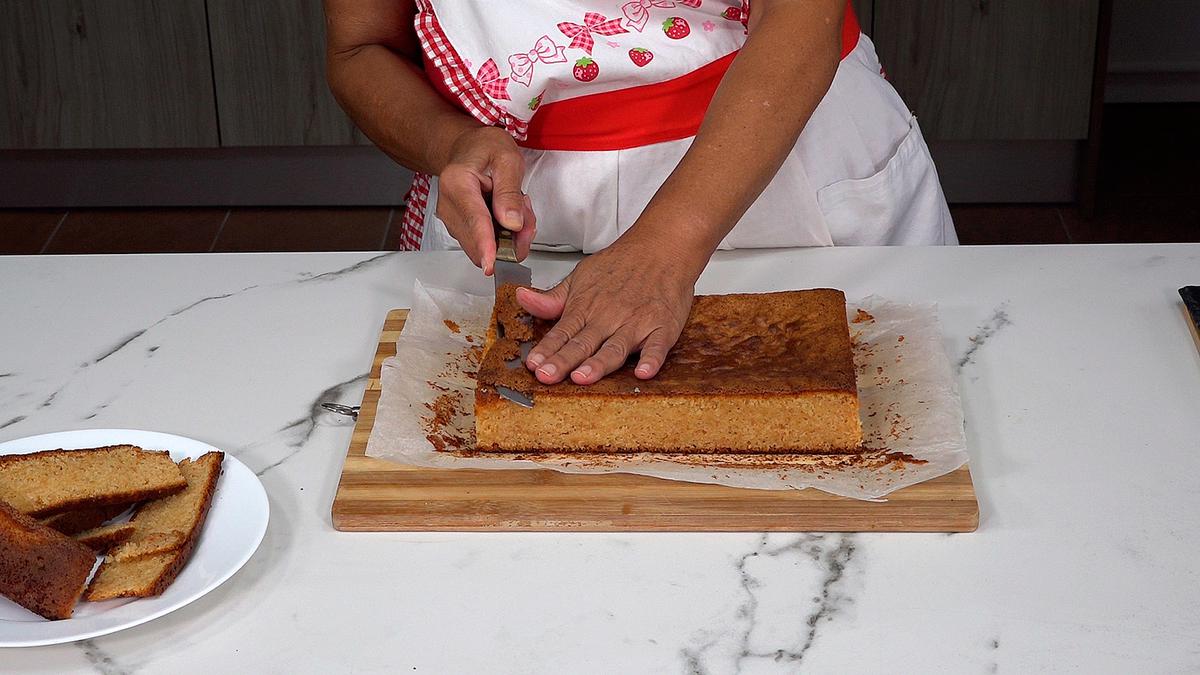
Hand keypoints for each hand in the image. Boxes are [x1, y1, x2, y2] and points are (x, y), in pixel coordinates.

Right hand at [435, 126, 536, 273]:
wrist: (467, 147)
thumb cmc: (485, 148)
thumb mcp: (507, 159)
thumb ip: (510, 192)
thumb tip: (512, 223)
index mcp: (457, 182)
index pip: (475, 220)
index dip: (485, 245)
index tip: (491, 265)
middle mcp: (448, 205)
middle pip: (479, 240)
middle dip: (510, 238)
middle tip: (527, 213)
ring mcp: (451, 219)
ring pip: (483, 246)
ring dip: (508, 235)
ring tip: (515, 205)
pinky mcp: (458, 228)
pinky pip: (483, 243)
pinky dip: (501, 235)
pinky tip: (506, 214)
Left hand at [516, 235, 698, 384]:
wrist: (662, 247)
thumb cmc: (623, 264)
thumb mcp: (581, 276)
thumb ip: (553, 298)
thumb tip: (523, 299)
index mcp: (587, 307)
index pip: (561, 332)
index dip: (546, 350)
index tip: (533, 365)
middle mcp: (609, 317)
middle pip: (583, 343)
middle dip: (563, 361)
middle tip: (548, 376)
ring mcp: (636, 324)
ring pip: (615, 348)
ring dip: (598, 364)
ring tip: (583, 377)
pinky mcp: (663, 328)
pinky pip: (657, 347)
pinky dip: (651, 359)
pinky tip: (643, 372)